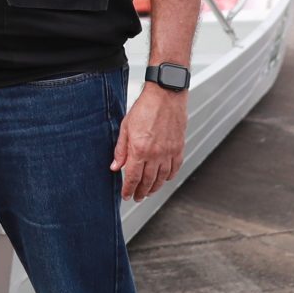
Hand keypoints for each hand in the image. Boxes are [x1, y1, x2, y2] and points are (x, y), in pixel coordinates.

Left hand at [113, 85, 187, 201]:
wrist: (166, 95)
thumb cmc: (145, 107)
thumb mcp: (125, 127)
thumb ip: (121, 149)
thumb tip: (115, 167)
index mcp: (139, 149)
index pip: (132, 177)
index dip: (128, 189)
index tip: (126, 195)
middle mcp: (155, 154)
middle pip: (147, 181)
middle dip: (140, 192)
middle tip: (137, 197)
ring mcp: (169, 152)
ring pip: (162, 178)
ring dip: (154, 188)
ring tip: (148, 192)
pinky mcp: (179, 148)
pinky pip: (175, 168)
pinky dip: (169, 177)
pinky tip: (164, 179)